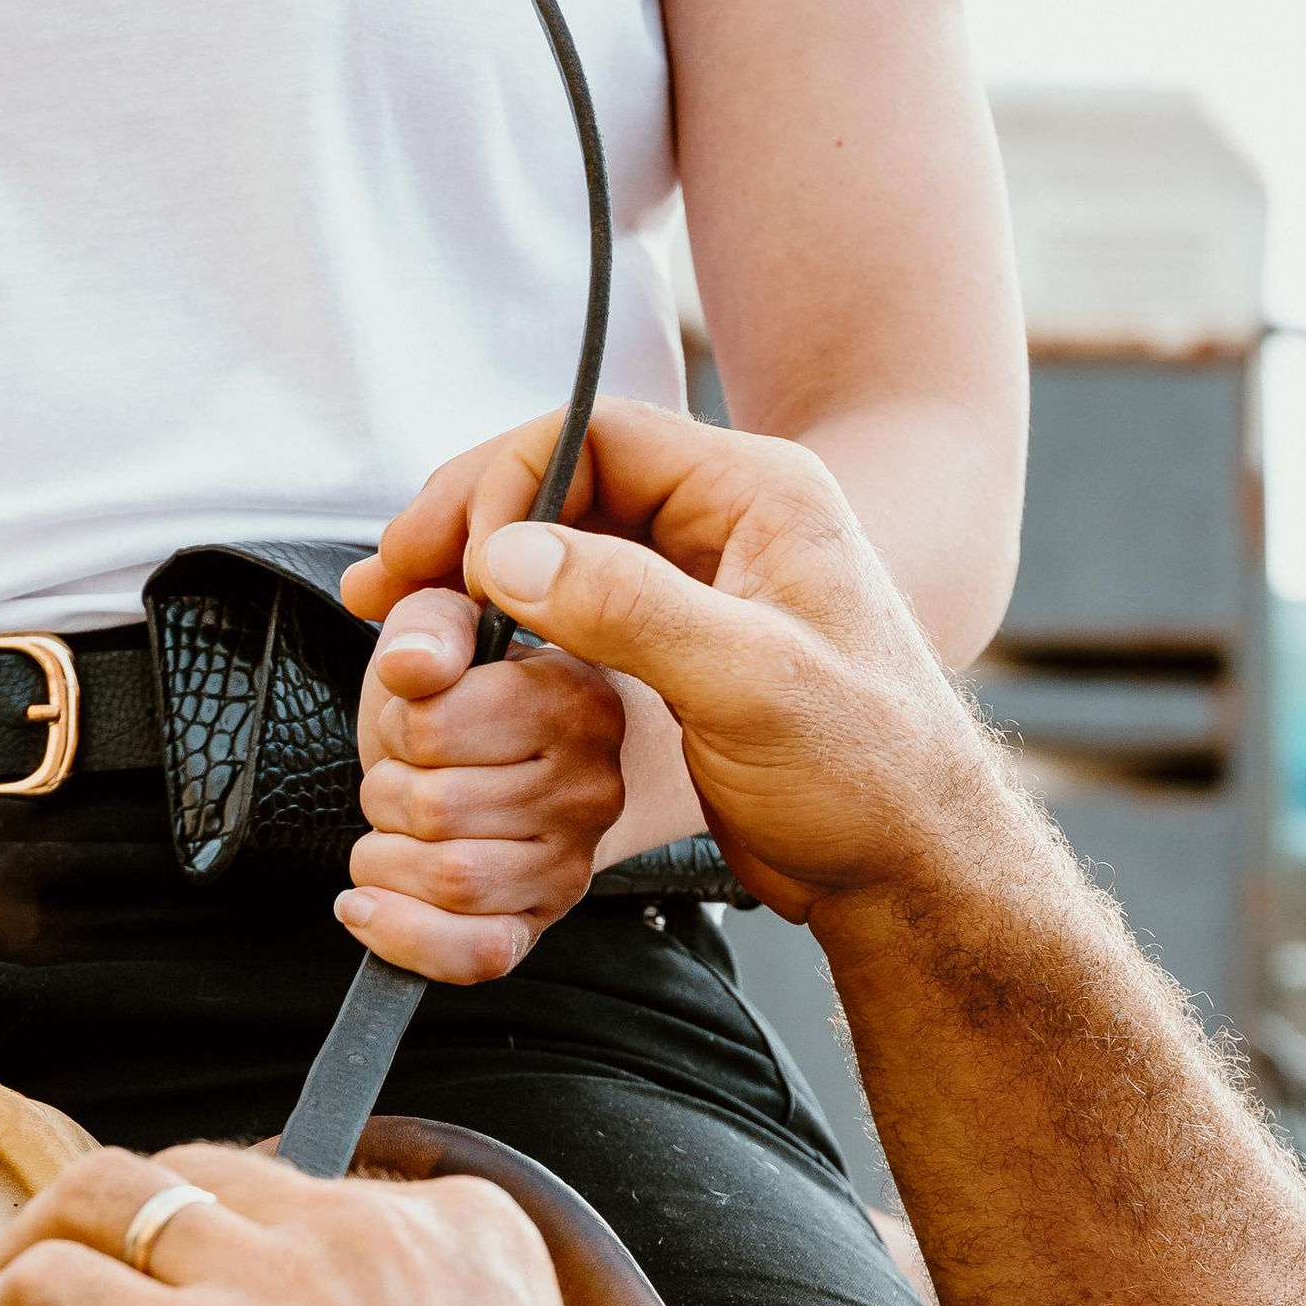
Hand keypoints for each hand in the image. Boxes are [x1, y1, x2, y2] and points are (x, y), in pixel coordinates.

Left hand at [0, 1143, 649, 1305]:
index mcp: (473, 1240)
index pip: (322, 1191)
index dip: (242, 1240)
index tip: (204, 1295)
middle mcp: (373, 1233)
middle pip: (207, 1176)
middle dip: (135, 1229)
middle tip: (87, 1296)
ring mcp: (276, 1280)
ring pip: (108, 1195)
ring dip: (41, 1245)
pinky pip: (46, 1290)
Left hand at [338, 585, 625, 982]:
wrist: (518, 758)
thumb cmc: (472, 696)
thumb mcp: (448, 630)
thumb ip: (428, 625)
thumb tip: (410, 666)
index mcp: (575, 700)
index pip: (436, 726)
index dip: (398, 726)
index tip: (415, 720)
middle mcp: (588, 787)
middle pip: (436, 809)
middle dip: (385, 794)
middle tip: (401, 780)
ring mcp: (568, 864)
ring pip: (449, 880)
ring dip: (386, 858)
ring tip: (390, 833)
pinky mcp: (537, 922)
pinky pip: (473, 954)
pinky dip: (402, 934)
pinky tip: (366, 904)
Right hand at [351, 401, 1006, 924]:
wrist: (917, 868)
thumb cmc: (875, 772)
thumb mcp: (753, 683)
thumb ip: (631, 608)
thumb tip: (508, 555)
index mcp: (756, 495)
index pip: (595, 437)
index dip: (499, 483)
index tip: (439, 555)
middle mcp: (721, 527)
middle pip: (562, 485)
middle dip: (466, 526)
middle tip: (388, 578)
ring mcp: (696, 589)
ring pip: (558, 550)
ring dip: (475, 578)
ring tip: (403, 619)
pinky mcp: (674, 654)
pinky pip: (570, 613)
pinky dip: (506, 630)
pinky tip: (462, 661)